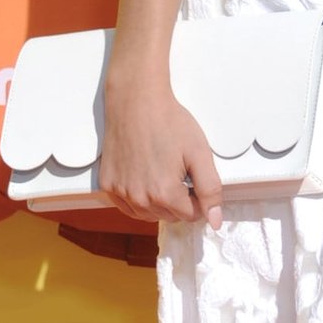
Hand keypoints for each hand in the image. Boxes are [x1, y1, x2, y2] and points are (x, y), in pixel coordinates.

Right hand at [98, 76, 225, 227]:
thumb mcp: (199, 153)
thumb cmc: (169, 122)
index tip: (192, 175)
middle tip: (176, 170)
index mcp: (165, 194)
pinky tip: (143, 175)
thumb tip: (215, 221)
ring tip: (160, 170)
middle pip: (170, 216)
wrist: (136, 101)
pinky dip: (138, 197)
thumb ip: (210, 190)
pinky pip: (128, 205)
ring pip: (149, 214)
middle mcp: (140, 199)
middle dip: (178, 199)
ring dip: (158, 201)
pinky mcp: (107, 185)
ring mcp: (120, 193)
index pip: (191, 215)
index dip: (197, 197)